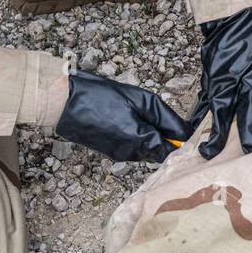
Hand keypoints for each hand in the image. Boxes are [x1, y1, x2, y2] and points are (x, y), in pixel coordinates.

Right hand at [55, 70, 190, 162]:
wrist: (67, 103)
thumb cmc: (102, 96)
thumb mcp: (141, 100)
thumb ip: (165, 119)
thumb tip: (184, 133)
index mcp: (141, 141)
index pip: (172, 150)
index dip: (180, 138)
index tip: (182, 126)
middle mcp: (132, 154)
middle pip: (161, 152)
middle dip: (166, 137)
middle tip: (160, 116)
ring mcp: (121, 156)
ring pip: (147, 151)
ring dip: (151, 137)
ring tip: (141, 114)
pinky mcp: (112, 153)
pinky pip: (134, 149)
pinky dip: (138, 138)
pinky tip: (129, 120)